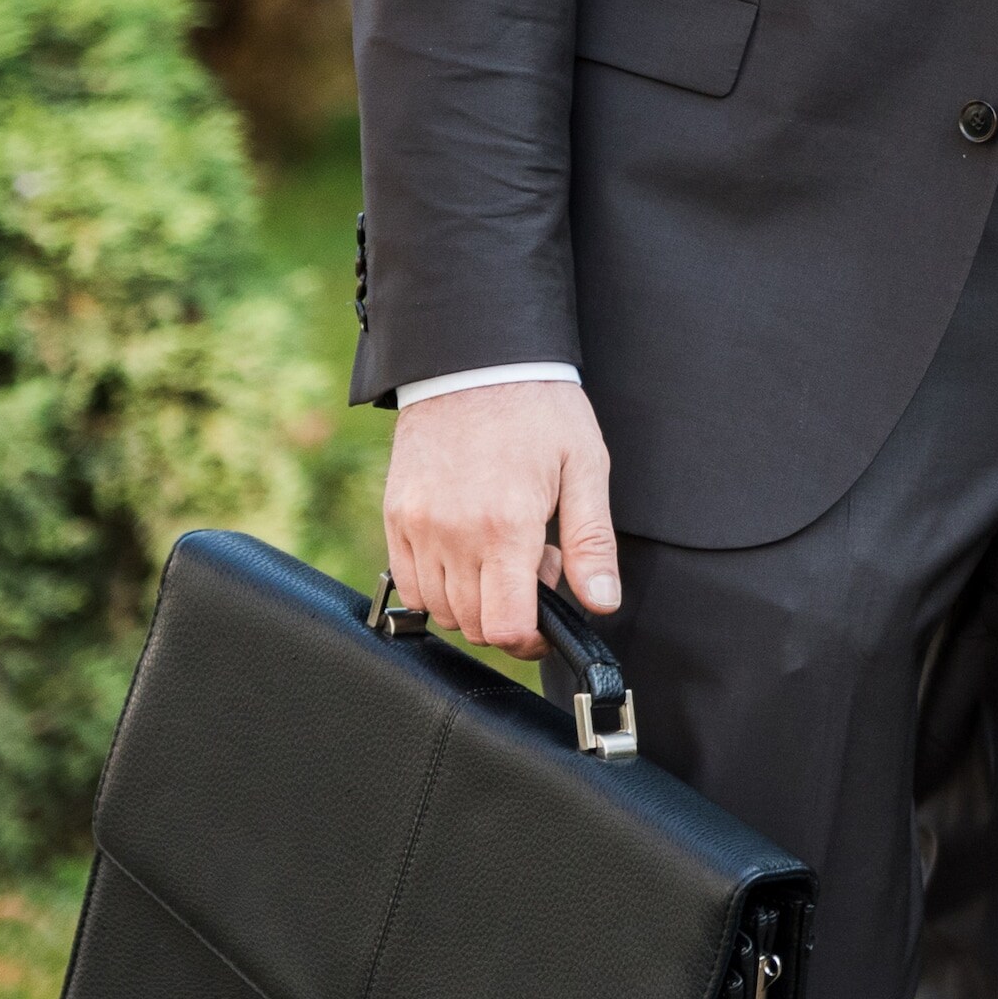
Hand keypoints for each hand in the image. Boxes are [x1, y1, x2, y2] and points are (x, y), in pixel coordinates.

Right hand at [381, 380, 616, 658]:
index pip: (508, 626)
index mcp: (506, 525)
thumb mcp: (585, 466)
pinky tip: (467, 551)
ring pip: (441, 610)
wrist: (475, 359)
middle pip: (475, 625)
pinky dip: (438, 586)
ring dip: (475, 602)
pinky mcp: (395, 517)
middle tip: (535, 568)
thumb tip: (602, 603)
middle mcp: (454, 533)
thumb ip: (592, 541)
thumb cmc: (538, 408)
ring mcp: (417, 526)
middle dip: (510, 615)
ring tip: (503, 553)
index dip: (533, 639)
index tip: (549, 622)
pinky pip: (409, 584)